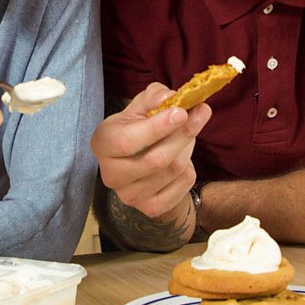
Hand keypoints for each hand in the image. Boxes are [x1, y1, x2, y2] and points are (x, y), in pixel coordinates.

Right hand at [91, 83, 211, 217]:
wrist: (139, 163)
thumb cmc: (138, 129)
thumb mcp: (141, 107)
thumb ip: (154, 97)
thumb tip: (170, 97)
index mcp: (102, 144)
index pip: (127, 142)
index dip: (157, 127)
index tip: (181, 112)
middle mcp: (111, 175)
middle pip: (155, 160)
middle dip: (183, 134)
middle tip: (202, 111)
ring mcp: (130, 196)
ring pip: (173, 170)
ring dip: (188, 146)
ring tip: (189, 132)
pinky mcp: (151, 208)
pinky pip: (183, 183)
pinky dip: (190, 166)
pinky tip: (182, 156)